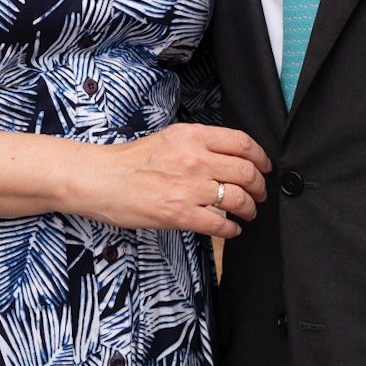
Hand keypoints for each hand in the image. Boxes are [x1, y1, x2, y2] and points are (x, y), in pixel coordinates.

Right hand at [72, 123, 270, 239]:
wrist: (101, 180)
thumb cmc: (130, 161)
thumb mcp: (169, 139)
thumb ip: (199, 144)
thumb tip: (229, 157)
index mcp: (192, 136)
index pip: (242, 143)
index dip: (261, 158)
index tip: (264, 167)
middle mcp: (194, 159)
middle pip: (246, 172)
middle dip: (259, 187)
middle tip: (259, 194)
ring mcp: (189, 188)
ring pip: (238, 199)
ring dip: (250, 209)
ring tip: (248, 213)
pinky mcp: (180, 214)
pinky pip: (220, 224)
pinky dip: (232, 229)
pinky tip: (230, 229)